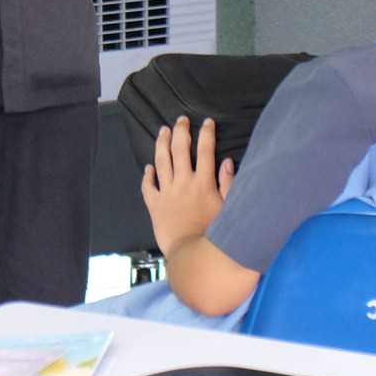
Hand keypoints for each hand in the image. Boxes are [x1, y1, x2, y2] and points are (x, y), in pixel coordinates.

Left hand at [141, 117, 235, 254]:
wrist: (192, 255)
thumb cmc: (214, 235)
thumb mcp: (228, 209)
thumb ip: (228, 184)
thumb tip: (228, 161)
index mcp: (203, 183)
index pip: (206, 150)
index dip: (206, 133)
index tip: (206, 122)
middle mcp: (183, 183)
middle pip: (180, 149)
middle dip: (181, 131)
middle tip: (181, 120)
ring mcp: (166, 193)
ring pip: (162, 161)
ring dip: (162, 143)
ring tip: (163, 131)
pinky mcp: (154, 205)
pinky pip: (148, 186)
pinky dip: (148, 175)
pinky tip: (149, 167)